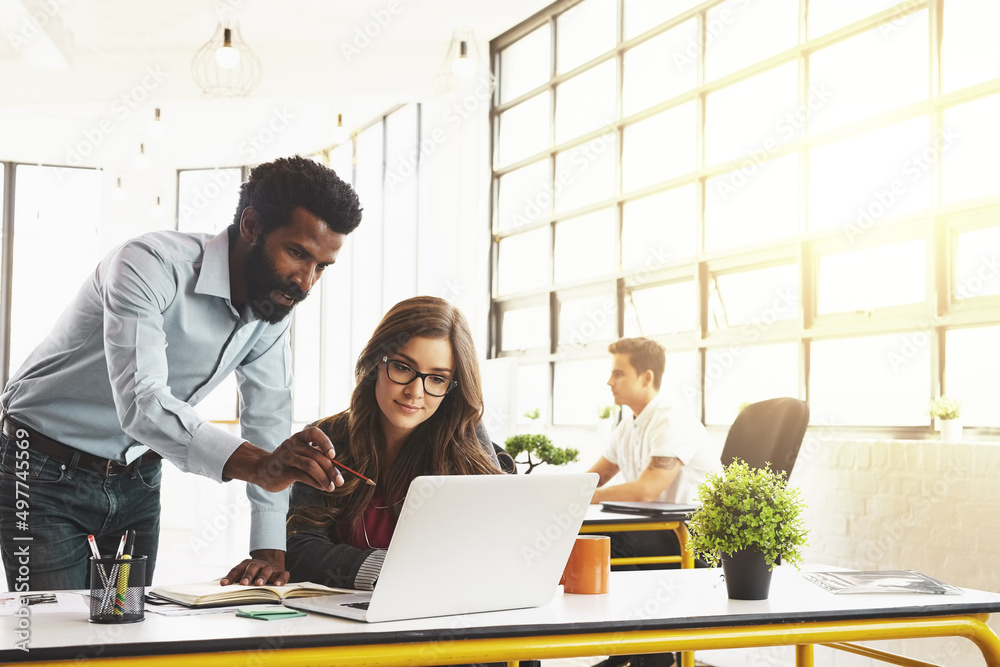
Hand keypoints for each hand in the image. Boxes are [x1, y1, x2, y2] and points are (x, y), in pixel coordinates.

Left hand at [220, 549, 288, 586]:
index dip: (231, 577)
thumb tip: (222, 586)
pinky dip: (280, 579)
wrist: (271, 560)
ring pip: (266, 571)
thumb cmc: (254, 571)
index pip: (237, 570)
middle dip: (248, 576)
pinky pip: (282, 575)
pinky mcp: (281, 572)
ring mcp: (270, 568)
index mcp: (247, 564)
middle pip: (252, 568)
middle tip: (243, 583)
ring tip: (259, 584)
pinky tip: (277, 584)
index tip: (224, 584)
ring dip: (262, 577)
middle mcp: (259, 565)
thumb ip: (235, 578)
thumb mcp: (244, 572)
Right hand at [223, 426, 344, 492]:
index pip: (314, 433)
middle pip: (317, 455)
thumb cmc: (287, 462)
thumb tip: (336, 469)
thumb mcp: (300, 454)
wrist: (262, 469)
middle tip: (340, 481)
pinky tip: (322, 487)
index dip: (325, 442)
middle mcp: (293, 445)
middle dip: (331, 469)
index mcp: (299, 438)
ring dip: (325, 478)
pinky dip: (316, 483)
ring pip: (311, 466)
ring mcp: (288, 458)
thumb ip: (315, 457)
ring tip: (331, 487)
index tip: (333, 455)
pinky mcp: (284, 471)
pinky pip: (304, 476)